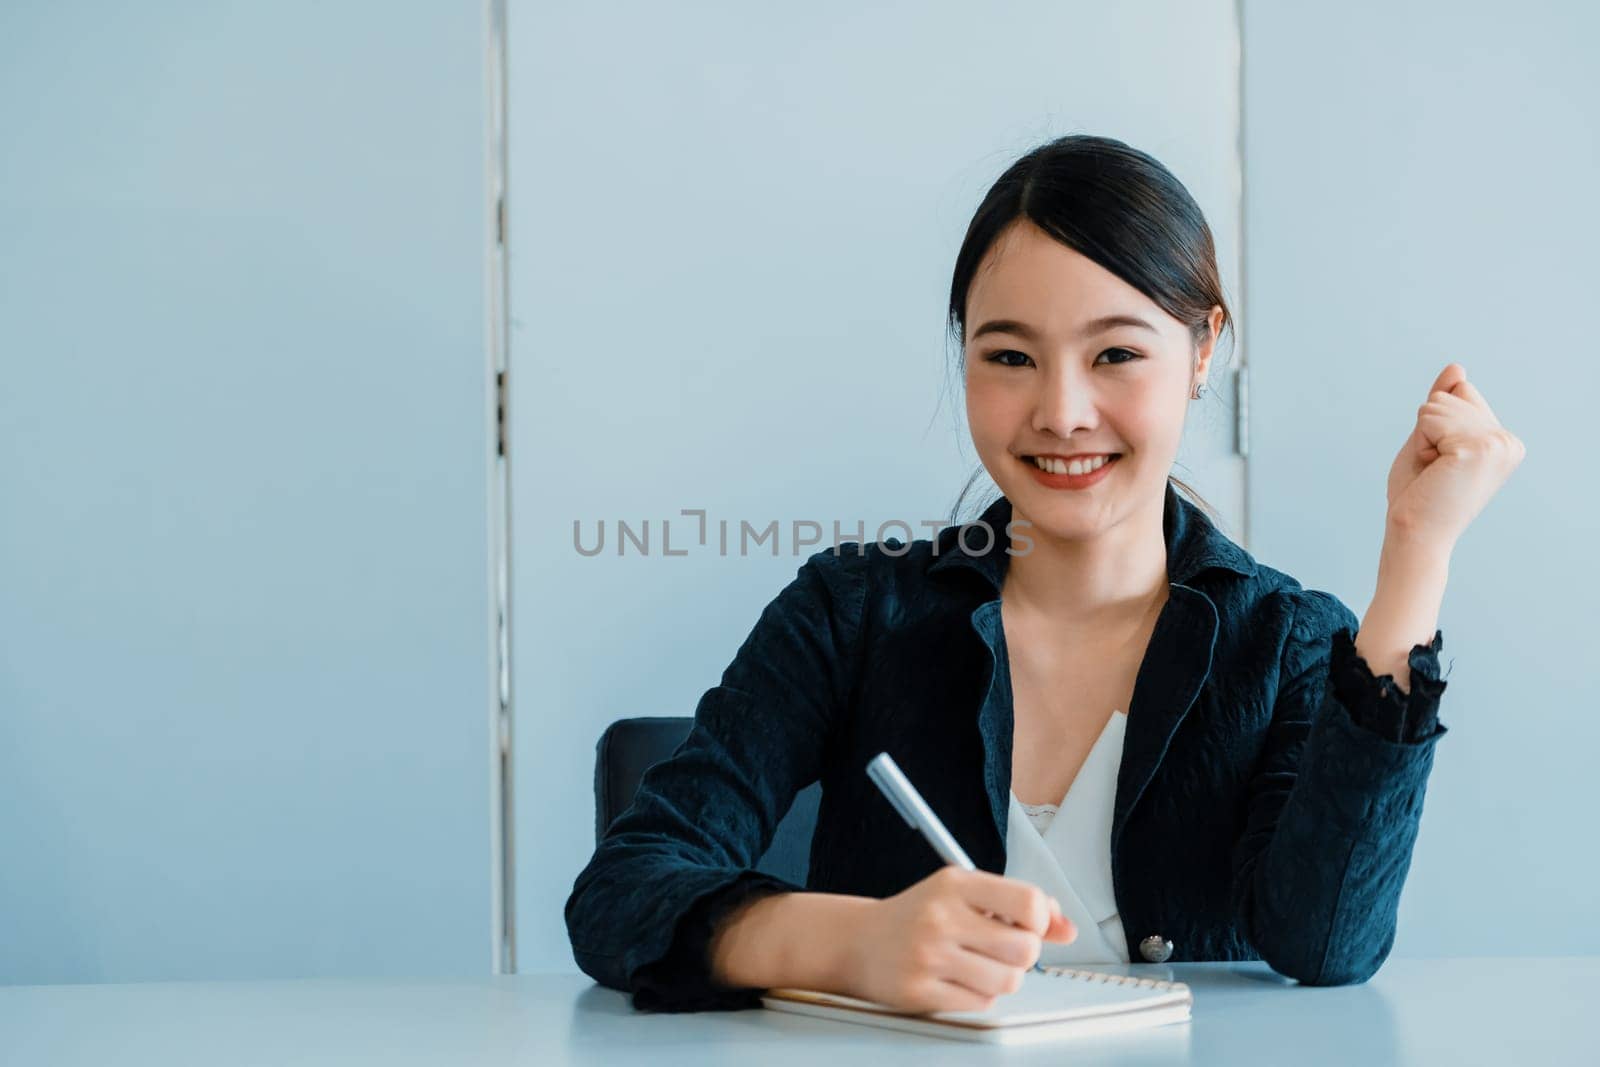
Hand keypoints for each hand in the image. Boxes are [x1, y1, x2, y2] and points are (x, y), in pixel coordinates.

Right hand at [845, 866, 1076, 1013]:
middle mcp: (941, 917)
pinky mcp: (920, 991)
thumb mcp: (965, 894)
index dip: (1040, 919)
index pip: (1028, 901)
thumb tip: (1068, 929)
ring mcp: (928, 956)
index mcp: (955, 883)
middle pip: (1025, 948)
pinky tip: (958, 979)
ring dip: (1003, 977)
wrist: (859, 942)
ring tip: (979, 964)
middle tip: (1001, 947)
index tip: (1026, 923)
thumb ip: (1021, 905)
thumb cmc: (920, 916)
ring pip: (1008, 980)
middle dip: (1023, 953)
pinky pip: (981, 1003)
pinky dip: (979, 994)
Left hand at [1385, 363, 1525, 548]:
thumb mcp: (1429, 439)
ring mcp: (1497, 443)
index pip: (1461, 392)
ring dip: (1422, 437)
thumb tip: (1457, 367)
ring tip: (1433, 472)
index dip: (1435, 425)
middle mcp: (1509, 441)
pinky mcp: (1477, 448)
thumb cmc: (1418, 495)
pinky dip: (1420, 442)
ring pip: (1438, 403)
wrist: (1414, 535)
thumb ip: (1444, 404)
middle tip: (1434, 470)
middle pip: (1450, 394)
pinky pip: (1429, 416)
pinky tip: (1433, 471)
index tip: (1441, 463)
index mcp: (1505, 440)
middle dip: (1428, 429)